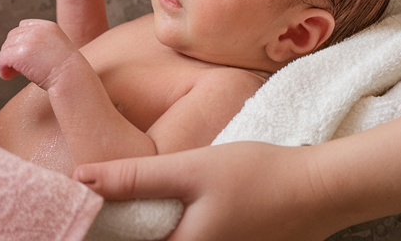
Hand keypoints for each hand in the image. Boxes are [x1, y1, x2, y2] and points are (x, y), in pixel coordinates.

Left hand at [0, 19, 78, 88]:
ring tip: (12, 73)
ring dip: (6, 62)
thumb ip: (43, 43)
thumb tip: (24, 51)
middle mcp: (37, 30)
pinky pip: (2, 60)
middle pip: (12, 37)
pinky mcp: (19, 54)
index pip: (23, 26)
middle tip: (16, 68)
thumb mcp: (59, 49)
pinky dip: (2, 69)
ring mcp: (28, 41)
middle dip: (11, 51)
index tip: (22, 55)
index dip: (19, 40)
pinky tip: (8, 77)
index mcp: (48, 26)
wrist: (72, 80)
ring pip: (5, 49)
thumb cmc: (68, 72)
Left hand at [74, 142, 344, 240]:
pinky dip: (173, 230)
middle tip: (97, 205)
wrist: (322, 189)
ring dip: (147, 230)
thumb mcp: (191, 169)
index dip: (101, 231)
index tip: (78, 215)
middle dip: (123, 229)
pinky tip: (167, 212)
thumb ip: (135, 177)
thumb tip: (79, 178)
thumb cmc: (259, 177)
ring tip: (127, 208)